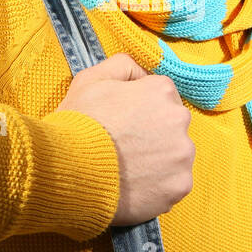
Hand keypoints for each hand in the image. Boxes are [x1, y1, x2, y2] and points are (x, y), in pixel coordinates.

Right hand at [52, 53, 194, 226]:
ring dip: (158, 161)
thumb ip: (122, 65)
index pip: (161, 97)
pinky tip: (135, 185)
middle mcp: (179, 119)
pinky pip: (175, 184)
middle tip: (125, 146)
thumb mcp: (91, 79)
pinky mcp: (180, 185)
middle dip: (154, 134)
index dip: (140, 109)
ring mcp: (182, 154)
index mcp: (162, 90)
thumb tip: (141, 73)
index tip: (123, 123)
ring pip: (175, 156)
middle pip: (172, 126)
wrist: (69, 168)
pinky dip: (159, 186)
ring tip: (128, 168)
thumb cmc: (79, 123)